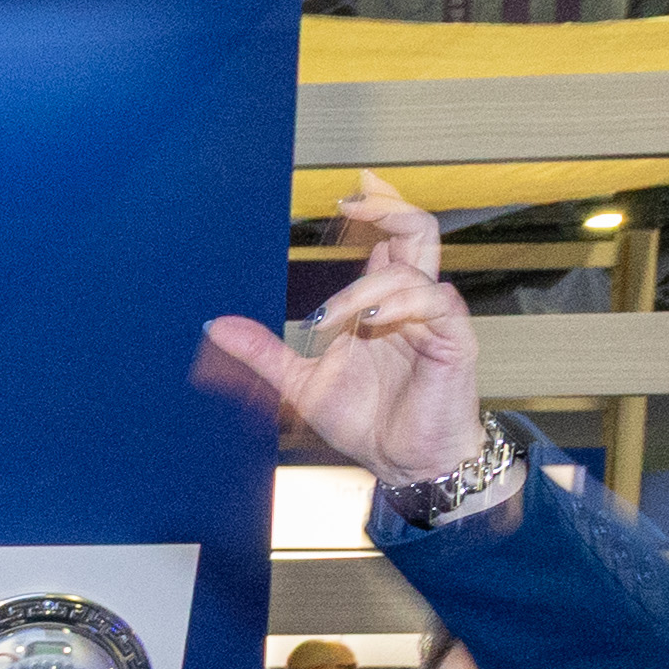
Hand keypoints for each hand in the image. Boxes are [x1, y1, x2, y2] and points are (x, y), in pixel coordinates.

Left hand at [194, 174, 481, 488]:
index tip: (342, 203)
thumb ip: (262, 352)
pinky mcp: (454, 342)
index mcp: (378, 304)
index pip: (386, 240)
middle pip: (416, 231)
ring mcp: (434, 320)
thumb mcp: (300, 384)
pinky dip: (402, 303)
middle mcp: (409, 303)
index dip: (372, 212)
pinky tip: (374, 321)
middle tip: (351, 205)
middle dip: (387, 209)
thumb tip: (213, 326)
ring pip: (413, 268)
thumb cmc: (366, 421)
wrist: (403, 464)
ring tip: (330, 320)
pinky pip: (437, 302)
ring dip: (364, 286)